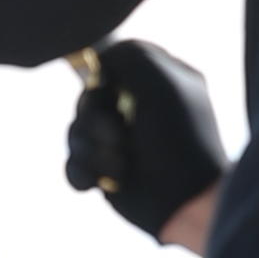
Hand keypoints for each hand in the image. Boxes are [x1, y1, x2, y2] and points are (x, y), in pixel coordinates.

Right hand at [65, 33, 229, 242]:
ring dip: (93, 150)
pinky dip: (83, 172)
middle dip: (95, 120)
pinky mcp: (106, 170)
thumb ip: (129, 55)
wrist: (185, 203)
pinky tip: (100, 183)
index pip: (116, 60)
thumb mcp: (162, 84)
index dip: (104, 74)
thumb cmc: (180, 141)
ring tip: (120, 165)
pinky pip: (73, 163)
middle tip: (118, 135)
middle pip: (88, 97)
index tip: (107, 87)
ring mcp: (121, 141)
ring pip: (76, 131)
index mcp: (159, 82)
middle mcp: (138, 108)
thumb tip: (99, 61)